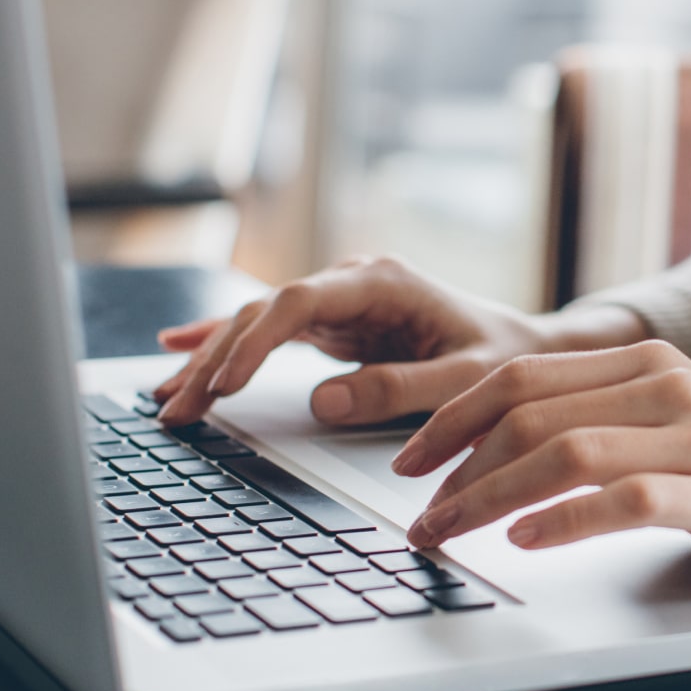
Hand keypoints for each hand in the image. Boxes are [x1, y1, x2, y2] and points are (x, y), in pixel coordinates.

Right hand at [153, 255, 645, 427]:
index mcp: (383, 282)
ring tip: (165, 399)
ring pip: (258, 322)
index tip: (223, 383)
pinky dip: (226, 343)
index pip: (300, 301)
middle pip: (265, 312)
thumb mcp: (466, 379)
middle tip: (175, 408)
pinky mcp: (336, 325)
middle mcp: (353, 283)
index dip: (255, 340)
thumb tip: (322, 402)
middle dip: (216, 359)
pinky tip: (179, 348)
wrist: (525, 350)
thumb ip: (401, 389)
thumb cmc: (504, 360)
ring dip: (210, 359)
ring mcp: (341, 302)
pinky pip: (270, 332)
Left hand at [400, 341, 690, 604]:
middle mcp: (666, 384)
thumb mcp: (675, 423)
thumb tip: (503, 451)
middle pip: (529, 411)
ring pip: (565, 452)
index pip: (522, 375)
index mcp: (645, 361)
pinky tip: (526, 540)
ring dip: (490, 496)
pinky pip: (626, 498)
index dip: (454, 417)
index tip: (411, 459)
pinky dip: (565, 520)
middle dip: (456, 464)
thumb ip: (603, 419)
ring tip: (450, 532)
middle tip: (419, 513)